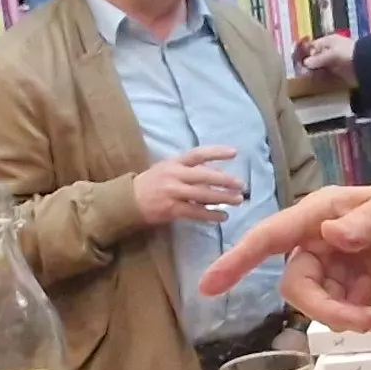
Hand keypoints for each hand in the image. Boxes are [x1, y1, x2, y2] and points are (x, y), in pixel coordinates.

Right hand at [133, 146, 249, 225]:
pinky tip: (223, 217)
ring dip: (222, 198)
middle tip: (241, 184)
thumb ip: (191, 170)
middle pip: (204, 176)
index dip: (216, 152)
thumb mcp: (169, 169)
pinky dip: (211, 215)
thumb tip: (218, 173)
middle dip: (225, 180)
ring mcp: (172, 192)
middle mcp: (174, 175)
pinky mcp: (171, 209)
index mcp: (175, 163)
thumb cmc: (153, 183)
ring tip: (237, 201)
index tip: (234, 153)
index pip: (198, 154)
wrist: (129, 200)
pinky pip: (195, 212)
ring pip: (202, 195)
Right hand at [198, 179, 370, 328]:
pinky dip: (362, 320)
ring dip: (350, 319)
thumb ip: (368, 218)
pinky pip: (339, 313)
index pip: (269, 238)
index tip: (208, 286)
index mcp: (317, 215)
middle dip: (329, 311)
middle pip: (297, 287)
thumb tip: (334, 236)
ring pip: (317, 306)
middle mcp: (315, 243)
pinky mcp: (347, 288)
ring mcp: (330, 268)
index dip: (237, 260)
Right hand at [298, 33, 356, 86]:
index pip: (313, 45)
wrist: (366, 64)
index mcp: (329, 41)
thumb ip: (318, 58)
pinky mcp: (339, 72)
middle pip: (316, 57)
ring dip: (315, 71)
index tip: (298, 61)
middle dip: (309, 63)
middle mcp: (331, 50)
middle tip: (301, 71)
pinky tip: (316, 81)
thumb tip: (305, 63)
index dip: (305, 52)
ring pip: (321, 66)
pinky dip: (322, 77)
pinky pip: (327, 74)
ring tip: (307, 77)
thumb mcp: (332, 53)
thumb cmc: (347, 53)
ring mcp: (335, 61)